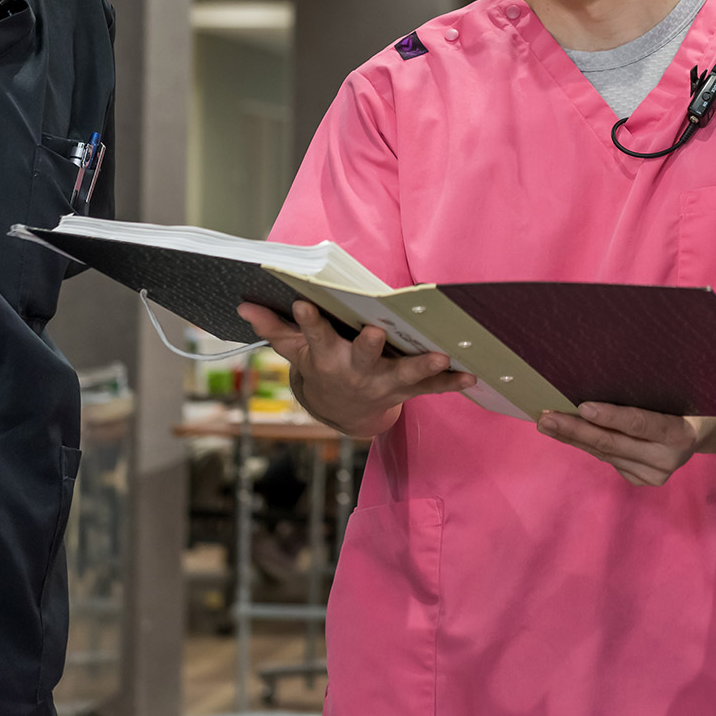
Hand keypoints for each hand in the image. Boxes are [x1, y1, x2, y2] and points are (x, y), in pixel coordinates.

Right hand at [235, 300, 473, 438]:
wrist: (344, 412)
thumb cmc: (321, 367)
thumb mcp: (295, 351)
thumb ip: (275, 328)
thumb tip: (243, 304)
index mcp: (326, 358)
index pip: (313, 337)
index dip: (307, 322)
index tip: (302, 303)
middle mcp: (355, 372)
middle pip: (361, 358)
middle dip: (366, 346)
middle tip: (373, 332)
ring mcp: (383, 383)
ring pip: (403, 375)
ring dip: (422, 367)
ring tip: (440, 355)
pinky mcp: (407, 390)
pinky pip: (432, 388)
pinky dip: (452, 382)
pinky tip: (472, 374)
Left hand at [536, 403, 701, 486]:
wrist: (704, 430)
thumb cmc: (687, 400)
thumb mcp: (677, 391)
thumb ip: (647, 393)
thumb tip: (597, 382)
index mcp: (681, 432)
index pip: (642, 423)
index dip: (612, 416)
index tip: (583, 406)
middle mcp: (667, 459)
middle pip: (614, 443)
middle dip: (576, 430)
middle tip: (546, 418)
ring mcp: (654, 474)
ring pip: (606, 454)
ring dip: (574, 438)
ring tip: (548, 423)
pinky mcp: (642, 481)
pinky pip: (609, 459)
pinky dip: (587, 445)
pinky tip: (568, 434)